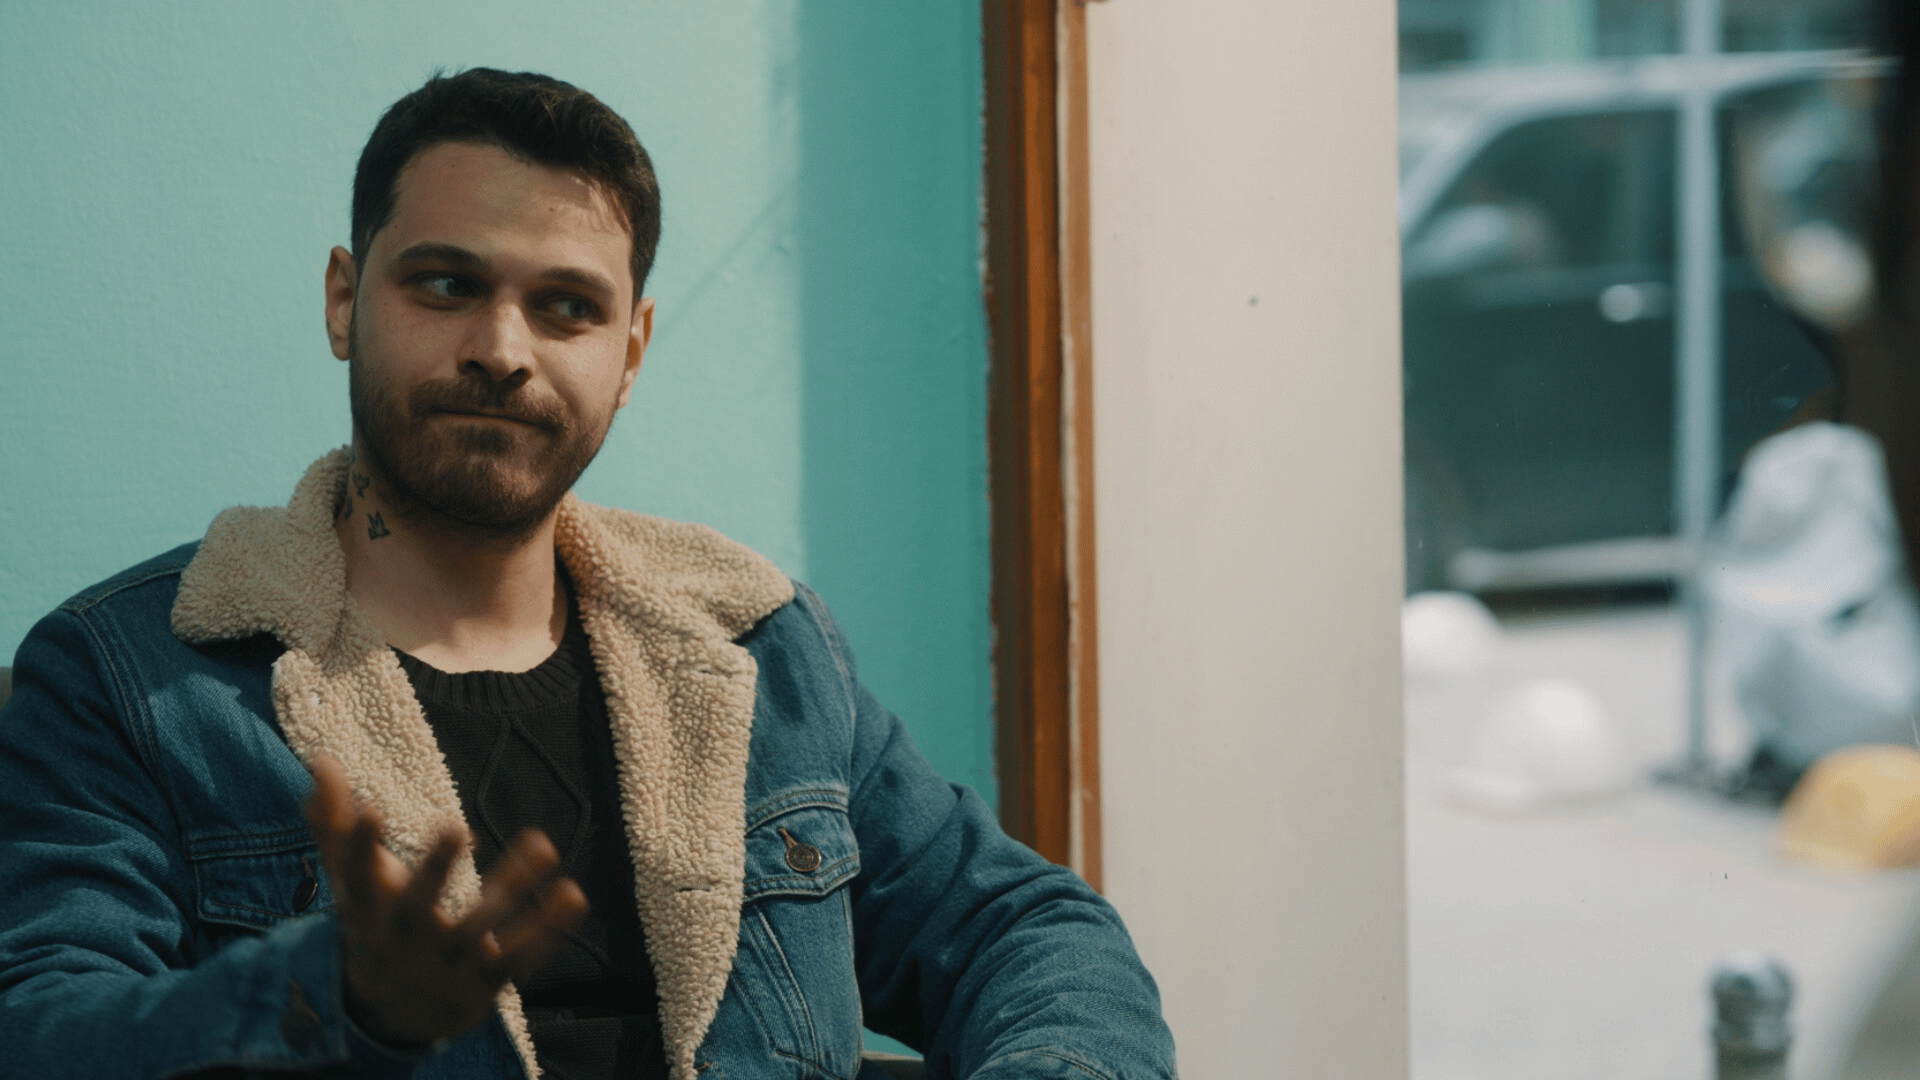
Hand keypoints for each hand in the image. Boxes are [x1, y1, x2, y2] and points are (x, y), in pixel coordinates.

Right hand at [303, 752, 588, 1047]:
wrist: (394, 1019)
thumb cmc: (377, 928)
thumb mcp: (354, 884)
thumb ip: (337, 825)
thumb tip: (322, 761)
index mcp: (368, 915)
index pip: (358, 880)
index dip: (361, 848)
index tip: (372, 810)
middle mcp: (405, 941)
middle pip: (417, 908)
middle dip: (435, 870)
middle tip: (457, 826)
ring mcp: (447, 964)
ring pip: (479, 927)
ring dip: (513, 885)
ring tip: (544, 844)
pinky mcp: (485, 982)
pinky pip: (518, 956)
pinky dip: (547, 929)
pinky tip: (573, 893)